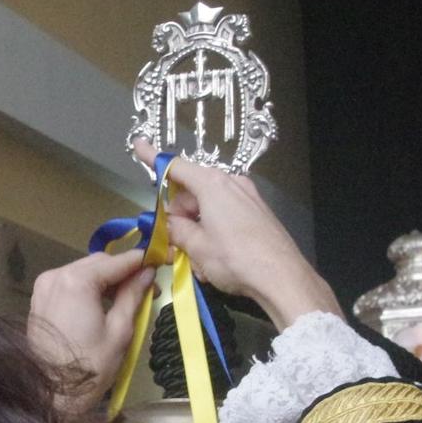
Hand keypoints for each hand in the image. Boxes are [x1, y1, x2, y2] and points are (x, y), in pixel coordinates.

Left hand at [27, 248, 154, 405]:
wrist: (52, 394)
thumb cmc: (91, 366)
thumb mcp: (120, 330)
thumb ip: (133, 295)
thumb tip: (147, 272)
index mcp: (76, 281)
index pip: (116, 261)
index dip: (140, 261)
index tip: (160, 261)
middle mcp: (56, 275)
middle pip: (98, 263)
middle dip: (122, 271)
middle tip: (147, 287)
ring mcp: (44, 287)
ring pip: (83, 271)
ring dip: (106, 279)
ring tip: (128, 297)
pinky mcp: (39, 299)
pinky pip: (69, 283)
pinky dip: (88, 288)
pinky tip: (103, 303)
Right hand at [133, 140, 340, 330]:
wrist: (282, 277)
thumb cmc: (236, 259)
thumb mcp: (196, 247)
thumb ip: (176, 230)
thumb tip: (167, 224)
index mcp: (212, 184)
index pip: (175, 167)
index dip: (153, 159)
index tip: (138, 145)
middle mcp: (231, 183)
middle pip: (191, 192)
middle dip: (179, 217)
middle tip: (174, 246)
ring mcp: (247, 197)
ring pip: (208, 208)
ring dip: (197, 231)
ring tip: (200, 262)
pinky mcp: (258, 213)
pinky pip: (226, 216)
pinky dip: (215, 233)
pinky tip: (216, 261)